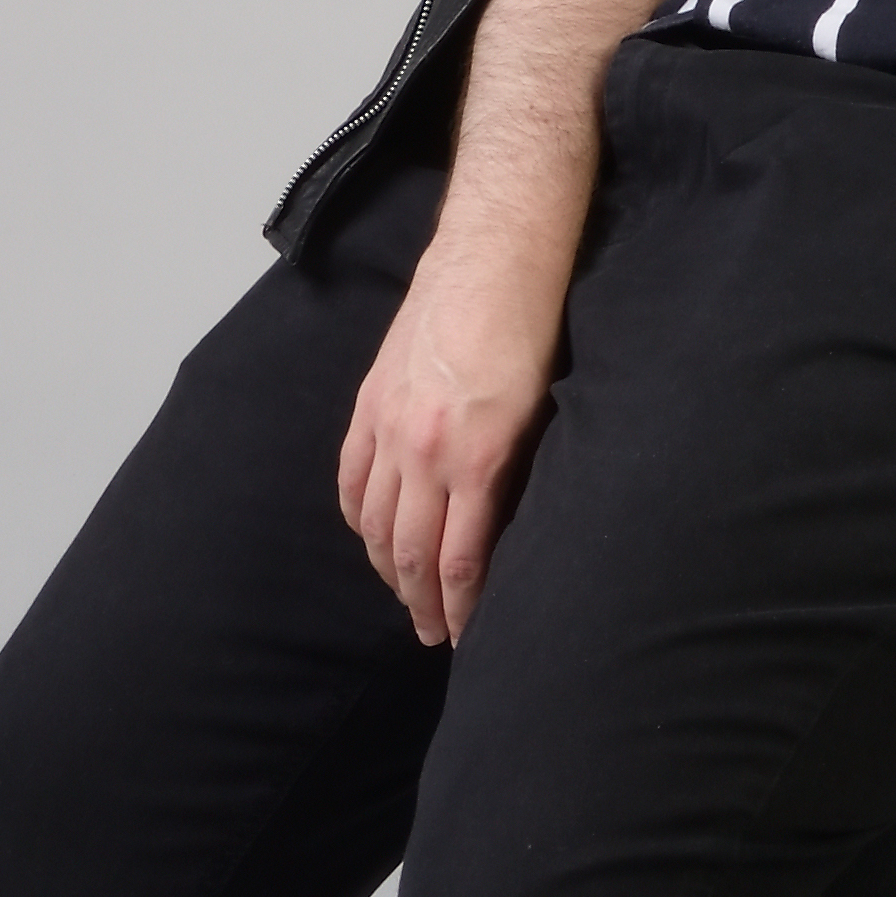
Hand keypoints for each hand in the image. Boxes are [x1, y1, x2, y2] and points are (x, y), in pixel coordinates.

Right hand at [337, 243, 562, 645]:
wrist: (493, 260)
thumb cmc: (532, 332)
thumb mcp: (542, 415)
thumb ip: (515, 478)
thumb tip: (505, 534)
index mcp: (478, 460)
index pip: (460, 562)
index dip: (460, 610)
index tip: (464, 636)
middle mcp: (426, 453)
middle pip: (412, 554)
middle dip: (422, 604)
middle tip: (431, 634)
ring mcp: (389, 428)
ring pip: (376, 525)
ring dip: (388, 570)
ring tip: (403, 597)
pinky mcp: (369, 404)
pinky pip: (352, 480)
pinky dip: (358, 519)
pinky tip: (369, 537)